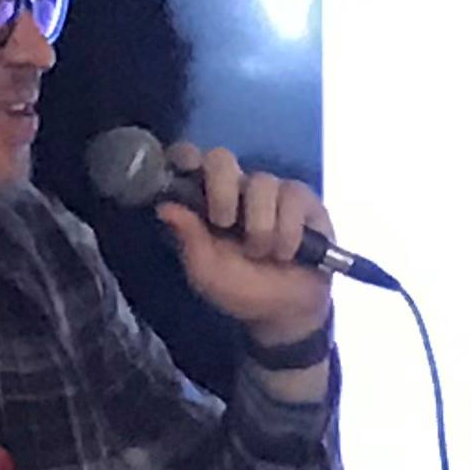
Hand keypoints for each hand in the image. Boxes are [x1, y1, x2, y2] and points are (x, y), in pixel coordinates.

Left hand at [155, 143, 335, 352]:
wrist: (288, 311)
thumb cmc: (242, 289)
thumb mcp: (206, 272)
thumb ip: (188, 239)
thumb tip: (166, 206)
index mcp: (205, 201)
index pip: (190, 161)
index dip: (185, 158)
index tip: (185, 172)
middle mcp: (237, 189)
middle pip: (222, 158)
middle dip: (222, 191)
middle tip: (224, 224)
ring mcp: (271, 192)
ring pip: (262, 183)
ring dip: (260, 226)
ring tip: (263, 253)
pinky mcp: (304, 201)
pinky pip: (293, 199)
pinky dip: (288, 232)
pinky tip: (288, 252)